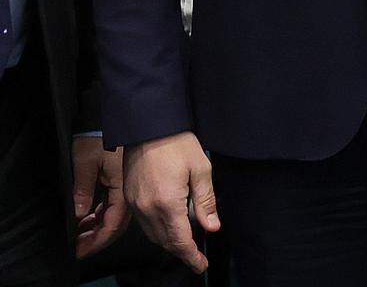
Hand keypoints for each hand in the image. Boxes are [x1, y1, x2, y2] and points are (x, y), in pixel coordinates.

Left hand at [71, 136, 130, 257]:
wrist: (113, 118)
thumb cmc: (99, 135)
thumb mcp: (85, 162)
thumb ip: (83, 190)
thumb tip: (81, 214)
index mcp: (121, 188)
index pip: (111, 224)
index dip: (96, 241)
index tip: (81, 250)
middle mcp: (127, 191)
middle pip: (115, 224)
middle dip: (96, 239)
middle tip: (78, 247)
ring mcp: (126, 187)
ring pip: (114, 216)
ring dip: (97, 228)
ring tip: (80, 234)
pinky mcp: (121, 182)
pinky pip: (112, 206)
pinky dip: (100, 216)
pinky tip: (88, 218)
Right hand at [124, 132, 217, 272]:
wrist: (149, 127)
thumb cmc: (176, 143)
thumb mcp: (201, 170)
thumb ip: (206, 201)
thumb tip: (212, 226)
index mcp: (166, 203)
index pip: (180, 240)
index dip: (191, 256)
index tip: (200, 264)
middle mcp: (147, 208)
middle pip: (165, 241)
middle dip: (182, 251)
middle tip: (196, 257)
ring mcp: (135, 204)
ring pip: (152, 235)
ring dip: (169, 242)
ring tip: (186, 243)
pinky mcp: (129, 197)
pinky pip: (143, 223)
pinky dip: (157, 230)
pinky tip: (169, 225)